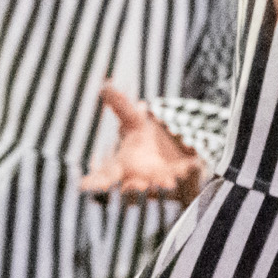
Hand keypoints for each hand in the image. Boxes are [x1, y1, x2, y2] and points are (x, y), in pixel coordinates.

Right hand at [79, 84, 204, 202]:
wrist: (179, 155)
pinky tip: (193, 166)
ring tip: (165, 183)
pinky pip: (188, 181)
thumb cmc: (147, 143)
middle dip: (132, 191)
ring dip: (161, 187)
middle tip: (135, 187)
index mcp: (122, 168)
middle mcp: (140, 181)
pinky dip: (190, 174)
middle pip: (131, 193)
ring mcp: (162, 184)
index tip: (84, 187)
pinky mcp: (184, 183)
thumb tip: (105, 85)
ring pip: (159, 192)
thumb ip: (121, 106)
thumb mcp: (135, 122)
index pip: (104, 178)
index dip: (94, 184)